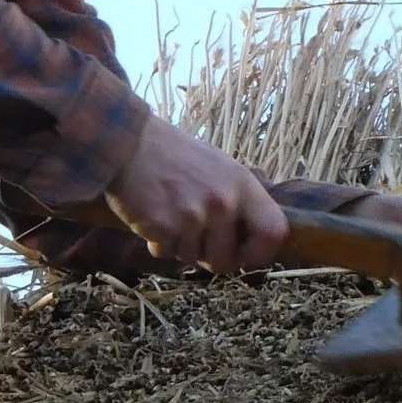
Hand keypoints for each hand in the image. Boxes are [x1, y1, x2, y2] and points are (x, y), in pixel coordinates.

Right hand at [102, 116, 286, 272]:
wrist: (127, 142)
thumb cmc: (171, 154)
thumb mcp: (218, 167)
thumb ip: (237, 198)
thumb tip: (250, 236)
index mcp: (242, 185)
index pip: (274, 231)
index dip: (260, 253)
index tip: (243, 257)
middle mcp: (223, 202)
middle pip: (225, 260)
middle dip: (206, 258)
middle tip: (192, 242)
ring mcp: (193, 215)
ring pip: (190, 258)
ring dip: (177, 246)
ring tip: (166, 212)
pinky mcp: (164, 226)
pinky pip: (163, 253)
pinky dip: (154, 242)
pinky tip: (149, 215)